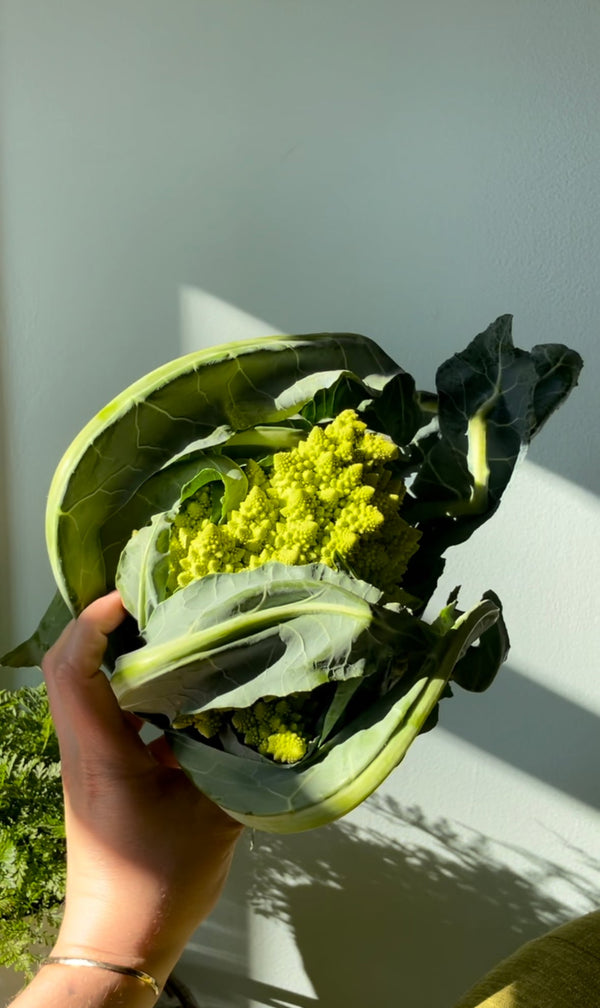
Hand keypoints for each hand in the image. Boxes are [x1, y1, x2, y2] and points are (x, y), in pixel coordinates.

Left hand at [41, 591, 242, 988]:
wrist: (120, 941)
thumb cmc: (160, 884)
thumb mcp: (212, 818)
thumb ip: (235, 758)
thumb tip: (264, 715)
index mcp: (102, 754)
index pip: (74, 670)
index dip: (94, 622)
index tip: (132, 595)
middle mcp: (84, 750)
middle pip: (68, 668)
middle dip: (102, 626)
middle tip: (153, 604)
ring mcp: (87, 762)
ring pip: (84, 689)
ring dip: (116, 655)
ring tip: (168, 635)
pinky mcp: (99, 775)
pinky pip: (105, 714)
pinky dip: (131, 690)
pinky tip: (179, 692)